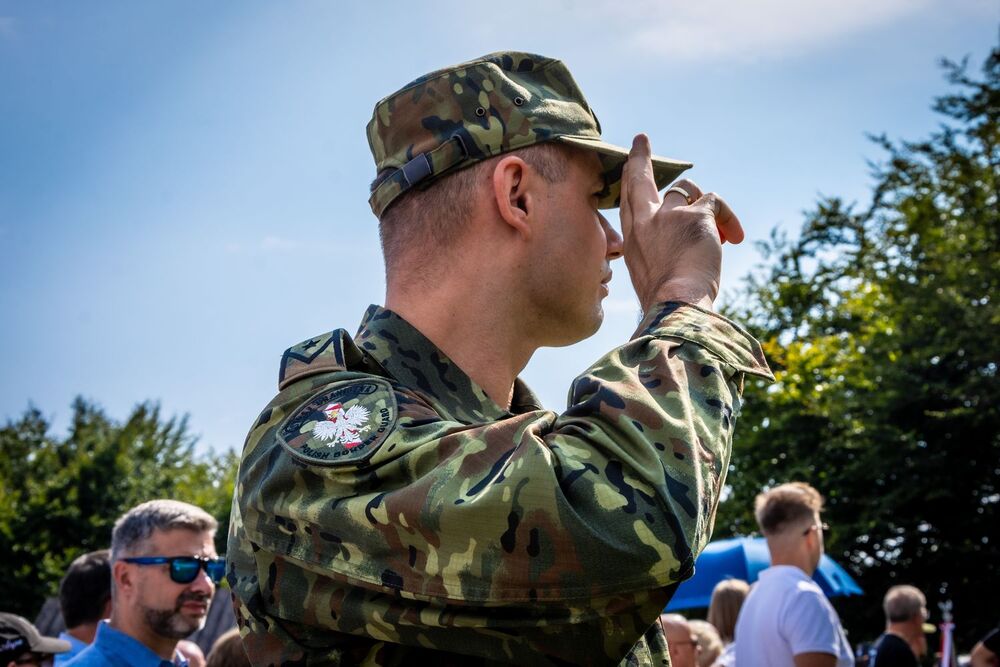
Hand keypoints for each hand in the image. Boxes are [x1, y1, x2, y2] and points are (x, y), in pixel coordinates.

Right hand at [620, 134, 743, 310]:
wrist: (676, 306)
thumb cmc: (667, 302)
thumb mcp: (650, 276)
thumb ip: (657, 254)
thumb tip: (682, 246)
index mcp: (632, 240)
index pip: (628, 203)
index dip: (628, 183)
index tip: (628, 168)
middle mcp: (644, 222)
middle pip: (640, 179)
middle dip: (640, 158)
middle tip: (641, 141)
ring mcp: (668, 215)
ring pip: (686, 188)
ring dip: (704, 204)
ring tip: (722, 231)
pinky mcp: (695, 215)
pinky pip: (713, 201)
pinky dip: (726, 216)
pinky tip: (733, 237)